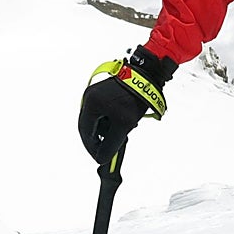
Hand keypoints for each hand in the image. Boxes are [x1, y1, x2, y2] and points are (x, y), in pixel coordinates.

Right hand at [78, 46, 175, 163]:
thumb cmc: (135, 96)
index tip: (99, 158)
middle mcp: (90, 97)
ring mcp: (98, 93)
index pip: (86, 133)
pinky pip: (104, 111)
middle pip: (90, 126)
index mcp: (91, 103)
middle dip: (100, 140)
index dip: (92, 148)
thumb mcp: (123, 125)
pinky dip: (111, 121)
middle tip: (107, 151)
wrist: (148, 75)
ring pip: (98, 119)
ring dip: (106, 130)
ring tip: (119, 136)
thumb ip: (111, 144)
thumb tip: (102, 158)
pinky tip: (123, 124)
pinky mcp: (106, 91)